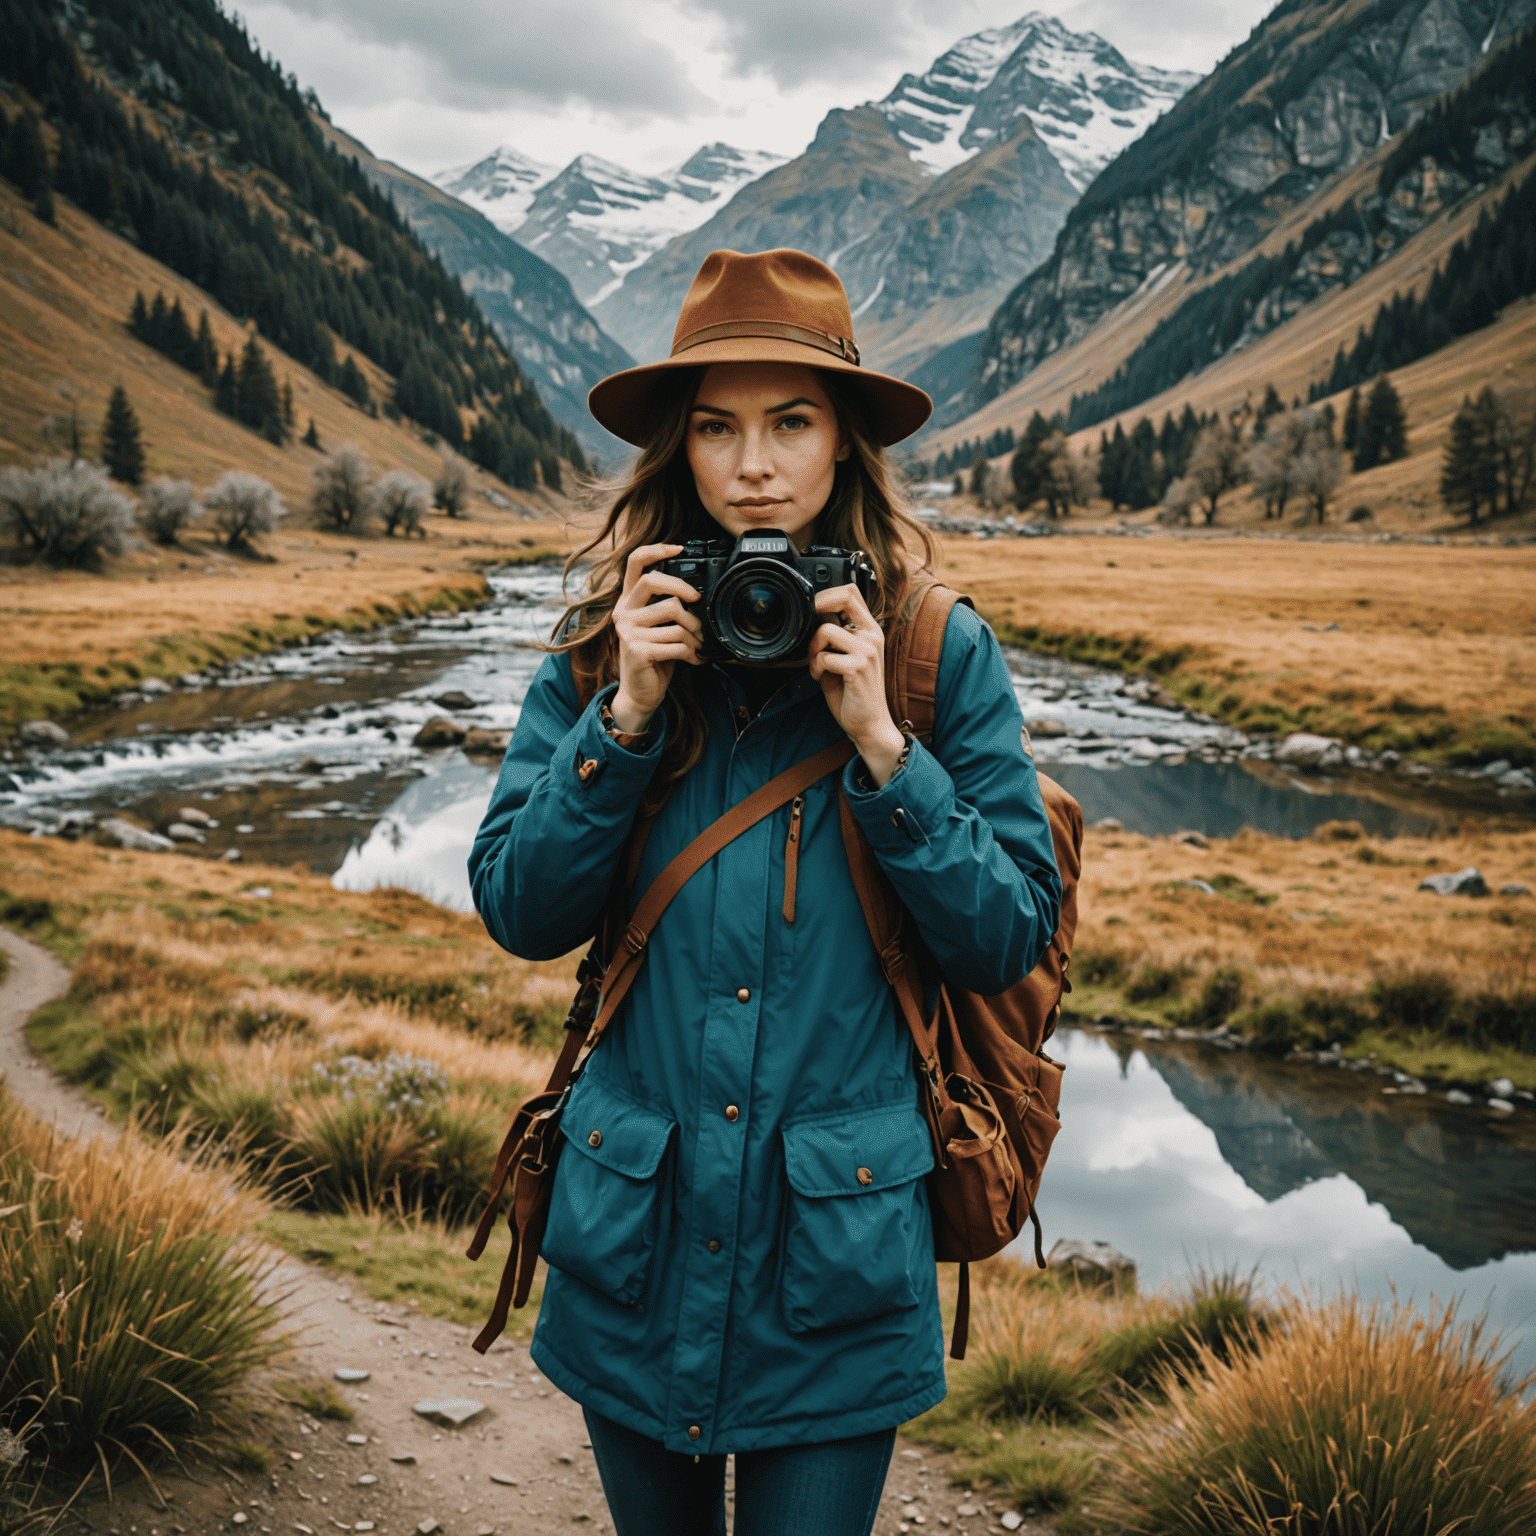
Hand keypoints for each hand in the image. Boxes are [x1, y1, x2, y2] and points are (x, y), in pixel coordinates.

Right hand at [609, 543, 702, 734]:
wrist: (640, 693)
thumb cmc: (654, 657)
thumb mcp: (658, 627)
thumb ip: (666, 606)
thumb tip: (697, 594)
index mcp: (627, 601)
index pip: (634, 563)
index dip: (656, 550)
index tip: (679, 548)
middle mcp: (623, 612)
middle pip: (654, 581)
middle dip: (683, 589)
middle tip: (698, 601)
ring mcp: (627, 631)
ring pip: (674, 615)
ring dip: (695, 633)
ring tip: (698, 644)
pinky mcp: (637, 650)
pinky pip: (677, 642)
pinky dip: (692, 653)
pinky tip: (694, 659)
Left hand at [807, 584, 905, 785]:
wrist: (868, 723)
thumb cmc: (853, 692)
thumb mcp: (843, 657)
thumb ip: (833, 637)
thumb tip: (812, 618)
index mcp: (870, 631)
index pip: (851, 592)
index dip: (827, 593)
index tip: (813, 609)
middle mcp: (872, 636)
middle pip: (841, 599)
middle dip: (817, 610)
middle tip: (810, 633)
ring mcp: (868, 650)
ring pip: (825, 631)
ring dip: (813, 650)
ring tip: (817, 667)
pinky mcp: (859, 667)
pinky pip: (824, 657)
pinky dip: (816, 668)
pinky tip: (821, 678)